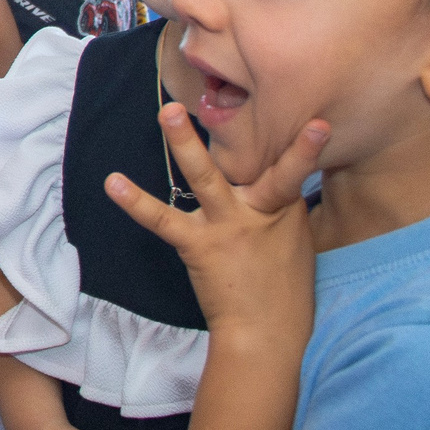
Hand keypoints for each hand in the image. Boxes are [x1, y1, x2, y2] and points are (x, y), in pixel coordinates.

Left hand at [107, 103, 326, 346]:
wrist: (266, 335)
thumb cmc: (283, 289)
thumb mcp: (297, 243)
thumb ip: (284, 208)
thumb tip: (278, 180)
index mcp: (284, 208)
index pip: (288, 166)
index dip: (303, 147)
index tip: (316, 121)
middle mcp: (257, 210)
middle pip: (252, 162)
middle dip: (243, 130)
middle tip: (225, 93)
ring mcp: (227, 225)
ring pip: (205, 178)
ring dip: (185, 144)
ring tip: (168, 112)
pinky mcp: (198, 245)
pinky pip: (162, 220)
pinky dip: (135, 202)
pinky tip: (113, 182)